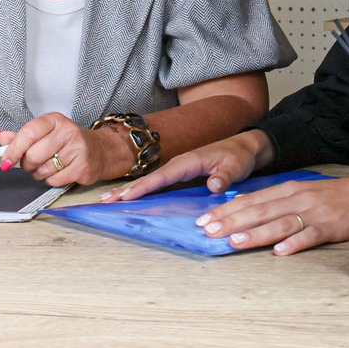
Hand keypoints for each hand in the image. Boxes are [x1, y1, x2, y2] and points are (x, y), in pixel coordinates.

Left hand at [0, 113, 128, 185]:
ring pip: (42, 170)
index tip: (5, 162)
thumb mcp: (46, 133)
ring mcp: (77, 150)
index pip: (28, 133)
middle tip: (32, 163)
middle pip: (33, 155)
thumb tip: (1, 137)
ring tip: (48, 166)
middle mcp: (67, 132)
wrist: (99, 151)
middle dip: (27, 164)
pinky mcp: (82, 167)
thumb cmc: (68, 142)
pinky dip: (52, 180)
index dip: (13, 149)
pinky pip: (54, 180)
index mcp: (55, 120)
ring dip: (39, 173)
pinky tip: (59, 172)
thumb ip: (22, 136)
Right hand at [102, 130, 273, 202]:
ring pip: (148, 182)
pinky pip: (156, 185)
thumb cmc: (239, 155)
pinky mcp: (179, 176)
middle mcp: (178, 165)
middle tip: (104, 201)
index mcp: (188, 162)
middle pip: (147, 179)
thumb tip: (214, 186)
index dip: (143, 187)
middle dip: (126, 190)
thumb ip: (225, 176)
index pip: (161, 177)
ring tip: (107, 200)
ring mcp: (177, 170)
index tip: (125, 197)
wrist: (244, 146)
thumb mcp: (236, 165)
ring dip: (128, 191)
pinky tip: (128, 199)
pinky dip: (140, 191)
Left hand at [195, 174, 348, 255]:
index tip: (204, 219)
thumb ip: (278, 202)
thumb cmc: (336, 197)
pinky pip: (311, 235)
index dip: (226, 209)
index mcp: (290, 190)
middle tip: (209, 231)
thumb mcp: (304, 193)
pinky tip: (280, 251)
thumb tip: (247, 210)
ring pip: (280, 223)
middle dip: (232, 221)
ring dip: (256, 233)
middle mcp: (298, 198)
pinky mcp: (332, 226)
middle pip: (260, 210)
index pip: (252, 199)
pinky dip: (295, 242)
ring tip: (235, 241)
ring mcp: (315, 212)